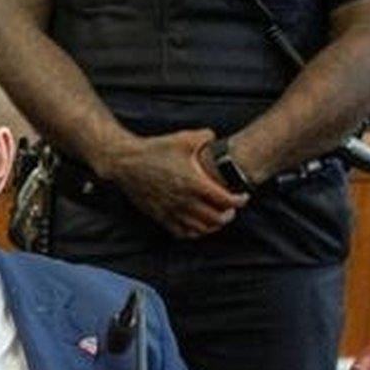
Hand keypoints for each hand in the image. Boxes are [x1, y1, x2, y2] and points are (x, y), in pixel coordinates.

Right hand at [100, 129, 247, 237]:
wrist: (126, 163)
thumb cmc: (154, 150)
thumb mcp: (183, 138)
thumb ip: (205, 137)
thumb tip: (215, 138)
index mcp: (193, 183)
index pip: (224, 199)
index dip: (239, 200)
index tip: (243, 196)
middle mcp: (184, 201)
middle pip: (215, 219)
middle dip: (228, 215)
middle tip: (232, 209)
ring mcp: (172, 211)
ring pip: (200, 229)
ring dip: (213, 227)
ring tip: (218, 219)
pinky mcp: (160, 216)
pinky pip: (181, 232)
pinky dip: (194, 233)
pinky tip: (197, 226)